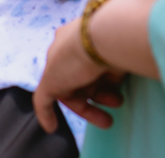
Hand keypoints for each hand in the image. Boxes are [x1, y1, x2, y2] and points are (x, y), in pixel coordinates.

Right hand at [33, 18, 124, 132]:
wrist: (104, 37)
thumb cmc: (72, 58)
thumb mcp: (50, 82)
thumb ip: (43, 103)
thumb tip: (49, 127)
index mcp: (58, 52)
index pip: (63, 85)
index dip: (74, 106)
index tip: (89, 121)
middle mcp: (77, 49)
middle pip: (83, 84)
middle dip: (94, 103)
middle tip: (107, 119)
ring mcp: (98, 50)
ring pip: (100, 80)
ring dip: (108, 97)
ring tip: (118, 103)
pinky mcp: (115, 50)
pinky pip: (114, 73)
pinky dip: (116, 86)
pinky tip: (121, 93)